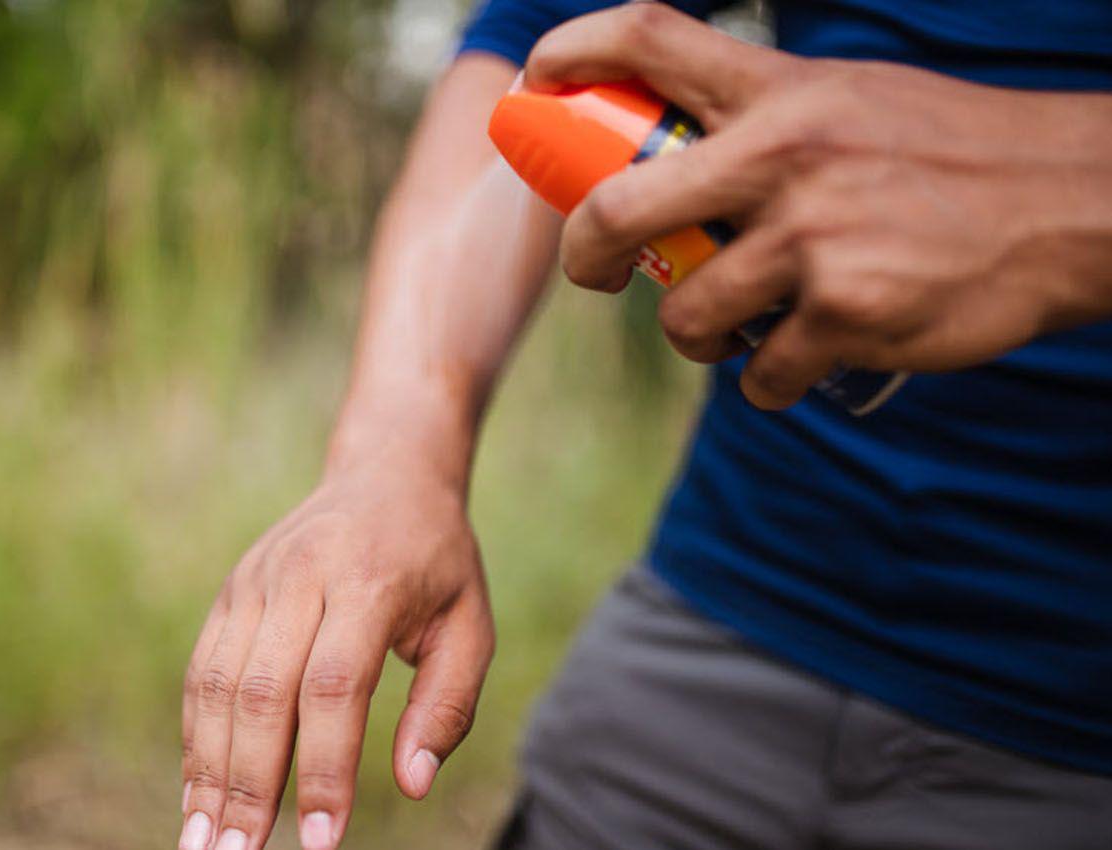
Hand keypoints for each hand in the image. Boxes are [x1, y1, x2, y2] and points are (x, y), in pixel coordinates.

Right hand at [179, 457, 492, 849]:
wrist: (386, 472)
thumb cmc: (438, 561)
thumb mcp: (470, 624)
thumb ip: (447, 706)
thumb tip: (412, 784)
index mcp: (369, 580)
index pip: (335, 686)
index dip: (323, 768)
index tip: (321, 841)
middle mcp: (302, 574)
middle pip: (263, 691)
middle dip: (249, 784)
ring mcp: (256, 580)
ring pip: (218, 684)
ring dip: (207, 769)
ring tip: (204, 841)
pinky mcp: (231, 591)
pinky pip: (202, 669)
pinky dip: (195, 735)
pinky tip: (198, 790)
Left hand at [525, 3, 1111, 408]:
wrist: (1071, 205)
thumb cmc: (946, 154)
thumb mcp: (848, 102)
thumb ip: (761, 124)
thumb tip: (664, 167)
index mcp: (784, 91)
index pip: (650, 38)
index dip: (571, 52)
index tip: (537, 84)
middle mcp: (787, 156)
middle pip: (618, 209)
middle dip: (586, 256)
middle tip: (597, 274)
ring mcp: (814, 238)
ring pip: (687, 318)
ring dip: (698, 338)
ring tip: (735, 327)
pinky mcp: (847, 314)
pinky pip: (759, 375)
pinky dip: (769, 380)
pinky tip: (806, 356)